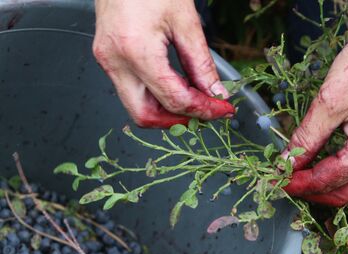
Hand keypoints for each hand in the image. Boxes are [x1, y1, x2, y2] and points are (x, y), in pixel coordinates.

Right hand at [93, 0, 233, 127]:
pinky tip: (176, 86)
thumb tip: (215, 93)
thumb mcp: (186, 22)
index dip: (203, 110)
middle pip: (145, 115)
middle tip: (205, 113)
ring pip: (136, 106)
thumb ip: (201, 63)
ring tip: (194, 100)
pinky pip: (131, 90)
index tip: (223, 109)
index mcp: (136, 51)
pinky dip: (155, 96)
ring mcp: (107, 61)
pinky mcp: (107, 57)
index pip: (174, 99)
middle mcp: (115, 61)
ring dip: (166, 111)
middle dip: (178, 120)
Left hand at [283, 0, 347, 206]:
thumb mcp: (329, 101)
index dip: (298, 183)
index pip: (327, 180)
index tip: (278, 179)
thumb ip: (307, 137)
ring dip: (341, 195)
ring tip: (317, 184)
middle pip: (346, 194)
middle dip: (315, 193)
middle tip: (291, 182)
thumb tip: (286, 162)